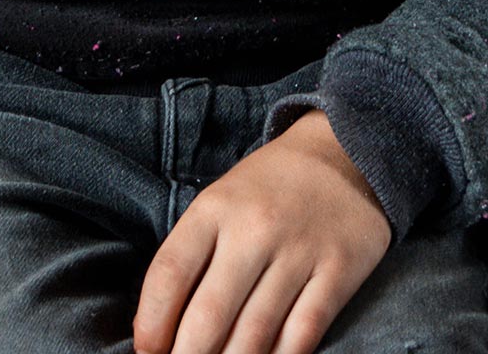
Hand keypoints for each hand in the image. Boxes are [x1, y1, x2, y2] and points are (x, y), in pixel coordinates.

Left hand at [134, 110, 390, 353]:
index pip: (169, 273)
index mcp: (215, 208)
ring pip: (254, 334)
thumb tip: (157, 328)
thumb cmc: (267, 189)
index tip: (146, 353)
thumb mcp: (220, 203)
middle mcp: (254, 228)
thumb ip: (192, 258)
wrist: (341, 154)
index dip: (151, 324)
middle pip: (209, 314)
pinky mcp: (337, 270)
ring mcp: (298, 250)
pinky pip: (302, 333)